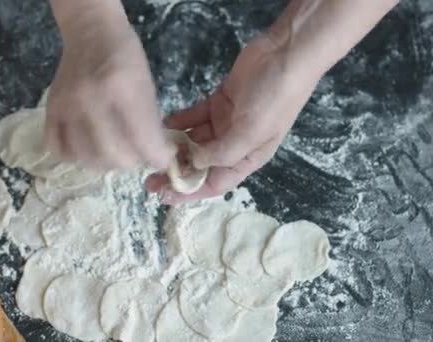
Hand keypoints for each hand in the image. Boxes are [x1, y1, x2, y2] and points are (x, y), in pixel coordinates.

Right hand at [46, 1, 173, 168]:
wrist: (91, 33)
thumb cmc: (125, 57)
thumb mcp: (147, 86)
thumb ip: (150, 124)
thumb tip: (155, 157)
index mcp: (121, 89)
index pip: (143, 141)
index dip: (158, 157)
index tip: (163, 158)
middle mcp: (91, 100)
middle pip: (114, 156)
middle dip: (133, 162)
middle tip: (139, 155)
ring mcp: (67, 106)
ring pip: (87, 158)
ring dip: (106, 163)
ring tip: (116, 153)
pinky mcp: (51, 110)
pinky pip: (58, 149)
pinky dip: (76, 157)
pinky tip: (89, 150)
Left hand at [145, 34, 320, 203]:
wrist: (285, 55)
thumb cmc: (274, 99)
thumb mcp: (251, 132)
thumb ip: (222, 152)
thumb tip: (194, 163)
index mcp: (247, 158)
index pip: (214, 183)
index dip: (190, 192)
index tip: (164, 196)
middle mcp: (235, 144)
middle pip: (201, 164)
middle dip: (176, 172)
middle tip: (148, 178)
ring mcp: (226, 122)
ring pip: (194, 141)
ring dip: (174, 147)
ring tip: (149, 150)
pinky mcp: (219, 102)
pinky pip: (194, 117)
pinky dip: (179, 122)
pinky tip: (161, 125)